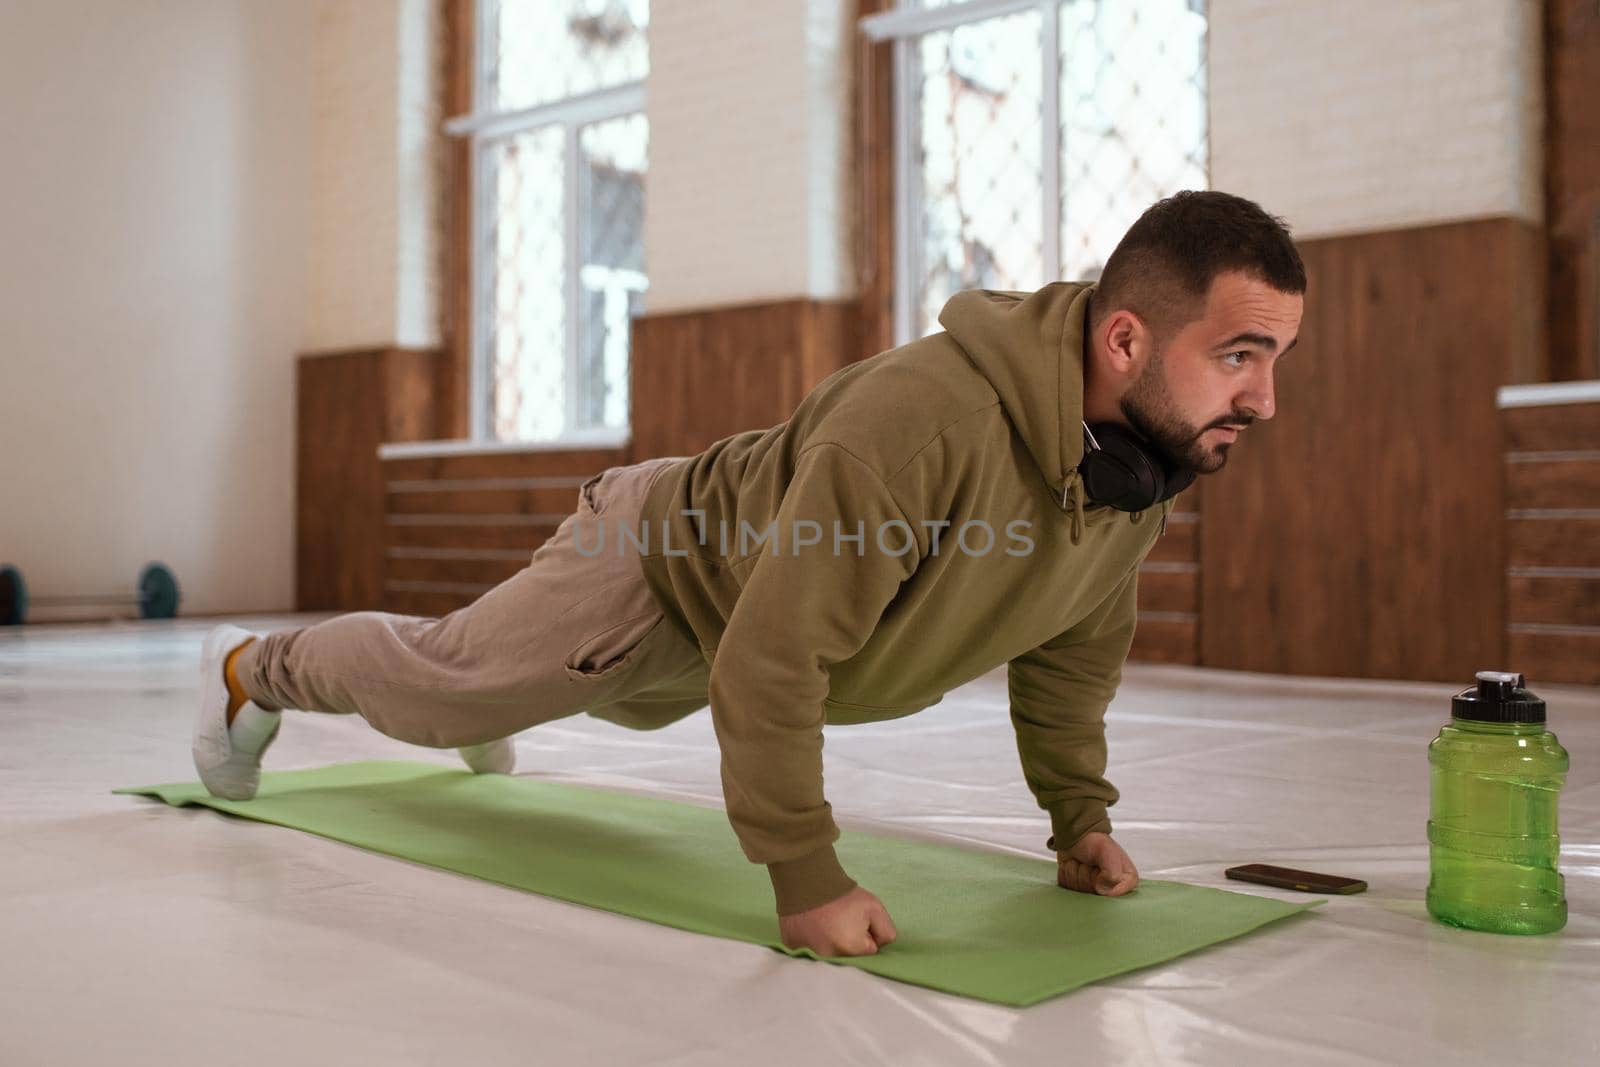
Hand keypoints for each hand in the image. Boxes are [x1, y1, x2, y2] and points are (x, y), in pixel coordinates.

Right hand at [778, 885, 898, 956]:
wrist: (807, 881)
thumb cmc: (842, 895)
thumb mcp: (875, 907)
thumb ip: (886, 932)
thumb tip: (879, 946)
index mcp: (851, 949)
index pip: (869, 950)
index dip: (866, 933)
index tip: (856, 920)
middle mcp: (830, 958)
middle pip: (850, 957)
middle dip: (849, 943)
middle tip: (841, 922)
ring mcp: (810, 955)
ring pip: (830, 956)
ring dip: (830, 944)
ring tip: (825, 924)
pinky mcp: (794, 949)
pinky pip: (810, 952)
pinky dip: (812, 943)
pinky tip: (811, 928)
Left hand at [1058, 831, 1138, 895]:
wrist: (1076, 835)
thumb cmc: (1095, 843)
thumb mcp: (1108, 851)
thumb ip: (1112, 872)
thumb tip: (1102, 890)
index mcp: (1126, 880)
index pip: (1114, 895)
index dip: (1103, 882)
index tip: (1100, 872)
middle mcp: (1111, 888)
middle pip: (1093, 893)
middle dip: (1086, 874)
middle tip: (1089, 863)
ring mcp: (1093, 890)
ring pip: (1079, 890)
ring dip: (1075, 872)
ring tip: (1081, 862)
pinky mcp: (1077, 889)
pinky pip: (1068, 888)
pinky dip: (1066, 874)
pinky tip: (1072, 865)